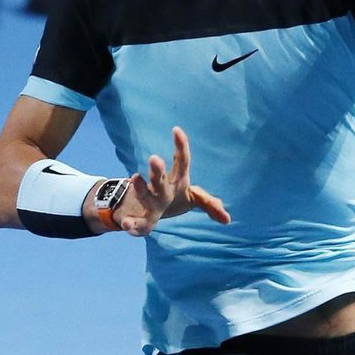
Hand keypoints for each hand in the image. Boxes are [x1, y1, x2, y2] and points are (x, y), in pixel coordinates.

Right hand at [115, 126, 230, 236]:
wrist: (141, 211)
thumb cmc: (173, 199)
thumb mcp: (194, 198)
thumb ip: (210, 204)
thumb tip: (227, 220)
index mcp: (178, 181)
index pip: (181, 161)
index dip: (181, 147)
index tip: (176, 129)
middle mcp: (162, 189)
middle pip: (160, 178)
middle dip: (158, 170)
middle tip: (154, 158)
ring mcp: (150, 203)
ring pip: (146, 195)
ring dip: (141, 189)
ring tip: (135, 180)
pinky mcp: (141, 221)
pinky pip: (138, 224)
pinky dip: (131, 225)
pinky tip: (127, 224)